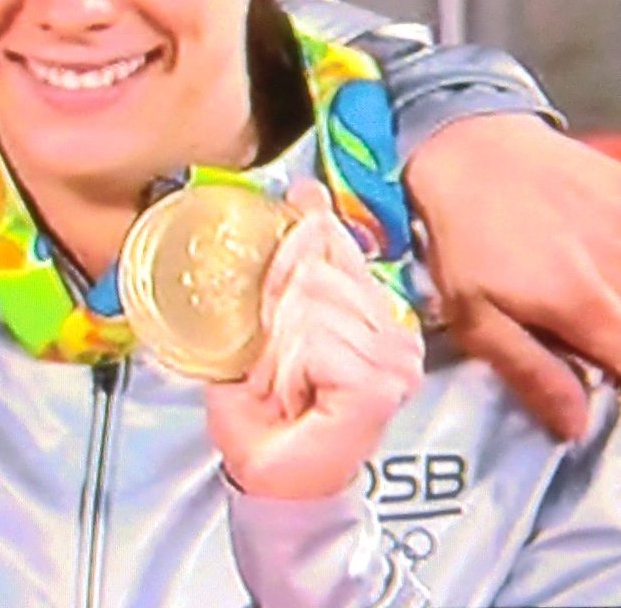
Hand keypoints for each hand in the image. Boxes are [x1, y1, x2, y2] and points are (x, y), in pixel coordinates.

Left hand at [206, 182, 424, 499]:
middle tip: (274, 362)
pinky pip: (316, 343)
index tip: (280, 263)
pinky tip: (296, 395)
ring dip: (276, 351)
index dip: (295, 248)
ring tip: (284, 383)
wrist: (264, 467)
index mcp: (373, 309)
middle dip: (274, 315)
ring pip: (311, 306)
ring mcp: (395, 359)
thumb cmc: (263, 403)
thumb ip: (288, 264)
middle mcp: (395, 331)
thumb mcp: (266, 320)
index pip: (336, 243)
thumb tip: (304, 192)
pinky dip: (287, 369)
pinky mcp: (380, 384)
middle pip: (315, 272)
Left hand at [406, 113, 620, 439]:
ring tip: (591, 306)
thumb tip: (576, 427)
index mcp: (588, 308)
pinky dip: (620, 263)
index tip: (604, 379)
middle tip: (590, 337)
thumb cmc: (465, 237)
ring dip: (617, 304)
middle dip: (615, 342)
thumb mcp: (473, 314)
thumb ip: (531, 372)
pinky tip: (598, 261)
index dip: (619, 383)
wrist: (471, 148)